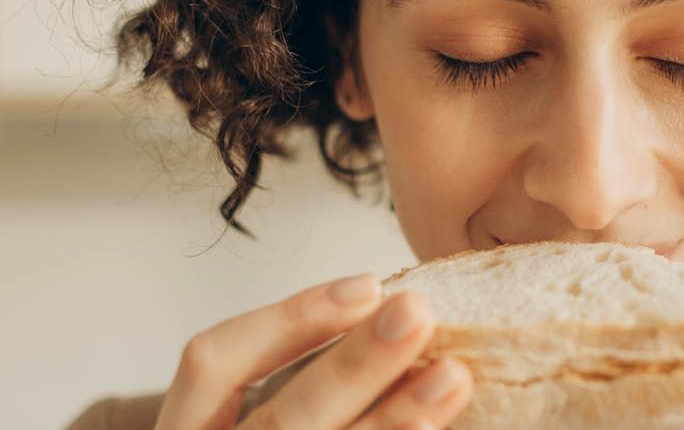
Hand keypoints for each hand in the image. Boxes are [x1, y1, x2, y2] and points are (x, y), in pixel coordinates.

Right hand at [154, 274, 472, 429]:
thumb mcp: (259, 411)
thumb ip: (308, 378)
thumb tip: (394, 318)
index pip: (214, 366)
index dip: (288, 320)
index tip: (367, 285)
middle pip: (282, 421)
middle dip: (354, 366)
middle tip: (417, 313)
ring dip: (393, 420)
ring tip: (451, 377)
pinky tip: (432, 426)